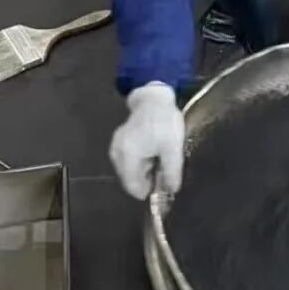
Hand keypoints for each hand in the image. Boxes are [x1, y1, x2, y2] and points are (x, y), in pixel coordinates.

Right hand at [109, 82, 184, 199]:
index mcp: (128, 156)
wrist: (154, 98)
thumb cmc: (164, 122)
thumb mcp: (173, 148)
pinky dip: (140, 162)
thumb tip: (171, 191)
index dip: (149, 191)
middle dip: (148, 179)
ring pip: (130, 171)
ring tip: (159, 157)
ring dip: (145, 171)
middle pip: (131, 180)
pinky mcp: (118, 143)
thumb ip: (171, 172)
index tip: (163, 183)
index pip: (133, 188)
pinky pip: (129, 162)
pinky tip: (152, 151)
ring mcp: (115, 147)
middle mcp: (117, 154)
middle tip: (163, 167)